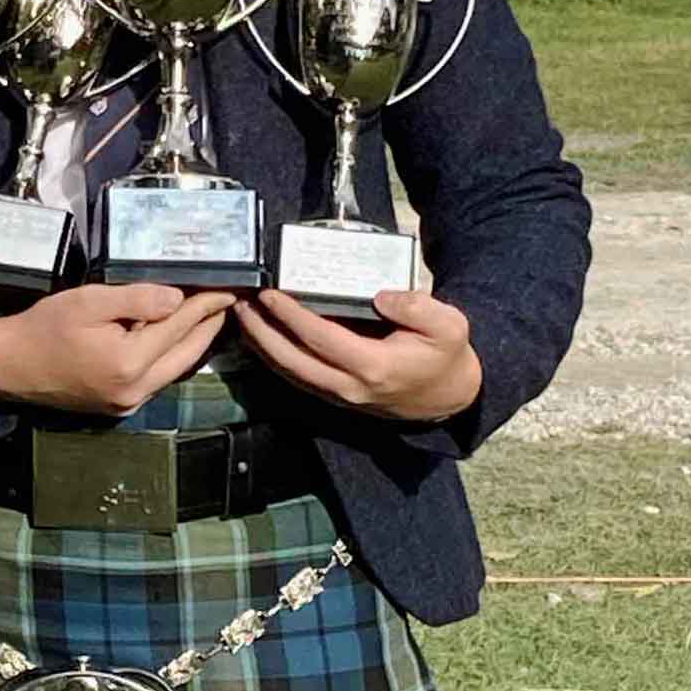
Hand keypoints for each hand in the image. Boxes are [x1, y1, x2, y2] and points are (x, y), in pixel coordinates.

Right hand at [0, 284, 234, 417]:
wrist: (10, 365)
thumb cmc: (44, 329)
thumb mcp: (89, 301)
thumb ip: (137, 299)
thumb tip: (178, 299)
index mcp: (128, 363)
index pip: (179, 327)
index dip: (206, 305)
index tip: (228, 289)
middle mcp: (135, 390)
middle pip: (187, 355)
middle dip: (209, 326)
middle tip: (227, 301)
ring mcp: (128, 403)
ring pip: (175, 369)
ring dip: (194, 342)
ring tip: (208, 315)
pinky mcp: (120, 406)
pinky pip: (157, 378)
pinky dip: (171, 356)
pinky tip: (175, 337)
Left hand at [233, 287, 481, 423]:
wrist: (449, 397)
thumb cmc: (446, 355)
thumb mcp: (449, 325)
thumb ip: (417, 307)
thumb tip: (380, 295)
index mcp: (374, 366)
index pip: (320, 338)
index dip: (291, 316)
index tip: (269, 294)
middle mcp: (349, 386)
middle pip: (292, 361)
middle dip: (261, 332)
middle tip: (240, 303)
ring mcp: (340, 396)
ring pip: (289, 373)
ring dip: (261, 346)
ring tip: (242, 316)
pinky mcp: (335, 396)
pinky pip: (297, 377)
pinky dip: (274, 358)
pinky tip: (261, 337)